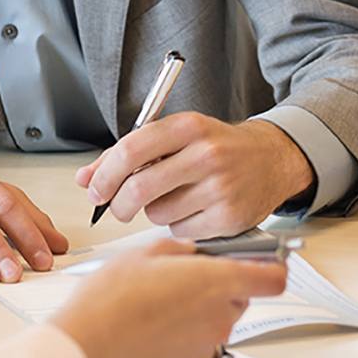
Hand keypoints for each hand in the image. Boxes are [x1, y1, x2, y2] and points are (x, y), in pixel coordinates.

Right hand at [50, 240, 287, 357]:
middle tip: (183, 277)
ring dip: (197, 312)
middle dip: (218, 286)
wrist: (86, 348)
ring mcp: (204, 348)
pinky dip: (179, 336)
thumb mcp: (142, 254)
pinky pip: (194, 345)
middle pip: (239, 298)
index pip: (273, 279)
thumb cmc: (109, 301)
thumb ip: (178, 250)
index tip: (265, 261)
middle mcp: (218, 318)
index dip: (272, 267)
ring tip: (156, 303)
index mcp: (215, 282)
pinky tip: (148, 327)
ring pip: (215, 322)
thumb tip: (189, 254)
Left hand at [74, 114, 314, 238]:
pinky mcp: (229, 217)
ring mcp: (220, 187)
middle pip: (139, 188)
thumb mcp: (176, 137)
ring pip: (158, 213)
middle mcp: (206, 154)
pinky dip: (179, 225)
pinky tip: (195, 209)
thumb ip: (128, 155)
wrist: (271, 160)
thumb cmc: (217, 147)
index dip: (104, 175)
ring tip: (175, 197)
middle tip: (118, 207)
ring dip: (155, 212)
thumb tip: (86, 178)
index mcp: (188, 126)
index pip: (131, 150)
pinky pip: (181, 231)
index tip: (94, 190)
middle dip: (118, 204)